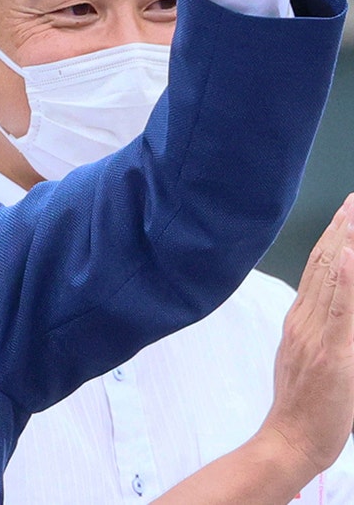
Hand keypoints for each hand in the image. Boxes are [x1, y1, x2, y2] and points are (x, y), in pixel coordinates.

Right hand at [153, 194, 353, 504]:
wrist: (291, 440)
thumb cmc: (308, 407)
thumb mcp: (315, 359)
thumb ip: (326, 329)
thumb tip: (336, 301)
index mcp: (301, 321)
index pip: (318, 267)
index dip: (334, 234)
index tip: (347, 207)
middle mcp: (305, 321)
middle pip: (324, 264)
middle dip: (343, 227)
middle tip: (353, 197)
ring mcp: (316, 336)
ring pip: (333, 279)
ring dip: (346, 242)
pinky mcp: (332, 355)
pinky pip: (339, 311)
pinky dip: (344, 280)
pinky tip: (348, 255)